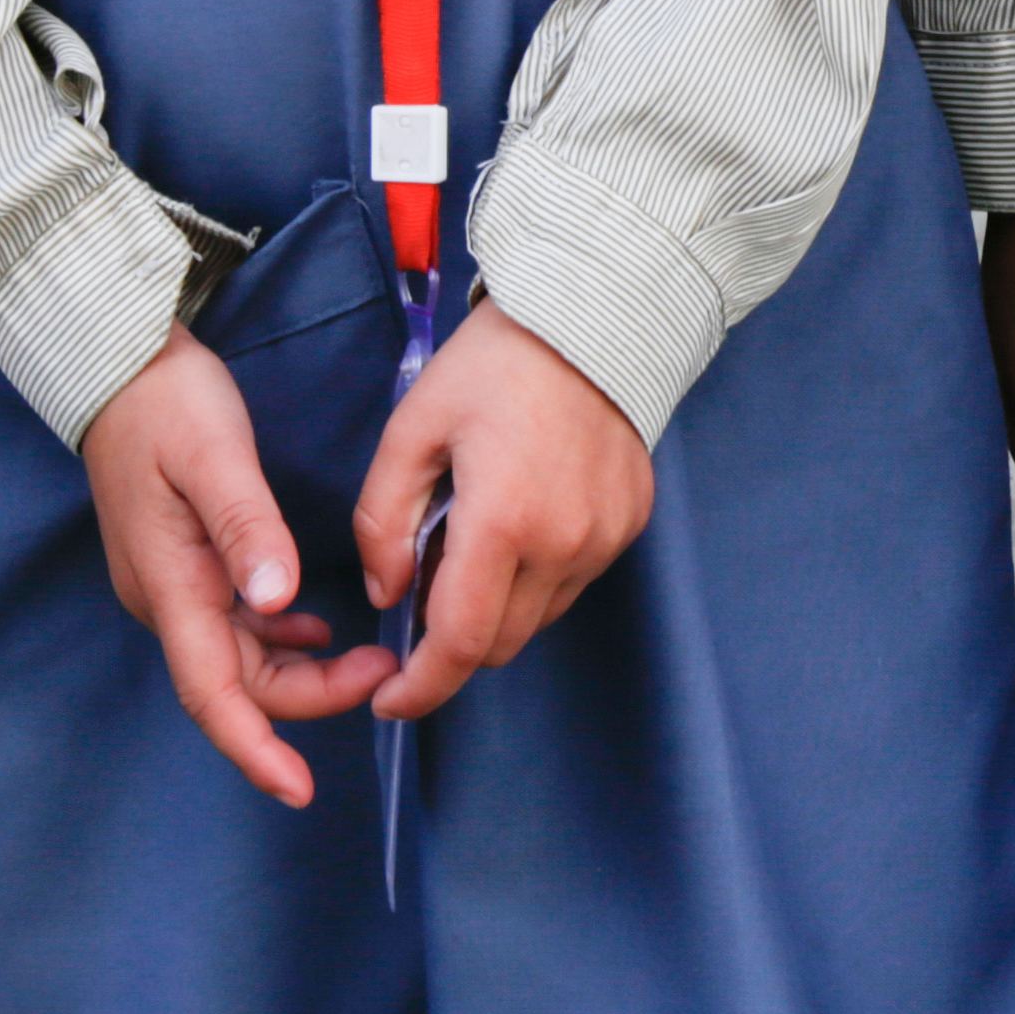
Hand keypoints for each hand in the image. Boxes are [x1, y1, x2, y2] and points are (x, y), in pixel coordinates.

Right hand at [82, 324, 396, 806]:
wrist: (117, 363)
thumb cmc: (166, 403)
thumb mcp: (213, 455)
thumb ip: (246, 527)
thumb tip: (278, 603)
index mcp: (172, 584)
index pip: (213, 693)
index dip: (255, 747)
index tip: (298, 789)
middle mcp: (168, 597)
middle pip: (236, 682)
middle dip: (308, 697)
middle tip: (385, 673)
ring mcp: (175, 582)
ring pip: (240, 656)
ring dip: (300, 669)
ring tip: (371, 655)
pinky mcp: (187, 561)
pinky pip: (236, 623)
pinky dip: (280, 636)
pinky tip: (317, 626)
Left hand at [355, 300, 654, 721]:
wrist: (591, 314)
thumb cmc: (493, 366)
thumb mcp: (413, 429)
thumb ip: (384, 521)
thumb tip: (387, 594)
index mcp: (504, 520)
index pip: (460, 643)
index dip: (421, 688)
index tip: (389, 699)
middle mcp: (565, 542)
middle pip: (499, 644)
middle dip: (452, 640)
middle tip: (423, 583)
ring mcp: (606, 537)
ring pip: (537, 617)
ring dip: (497, 607)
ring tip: (473, 539)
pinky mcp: (630, 523)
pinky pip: (572, 581)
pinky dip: (536, 575)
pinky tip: (520, 518)